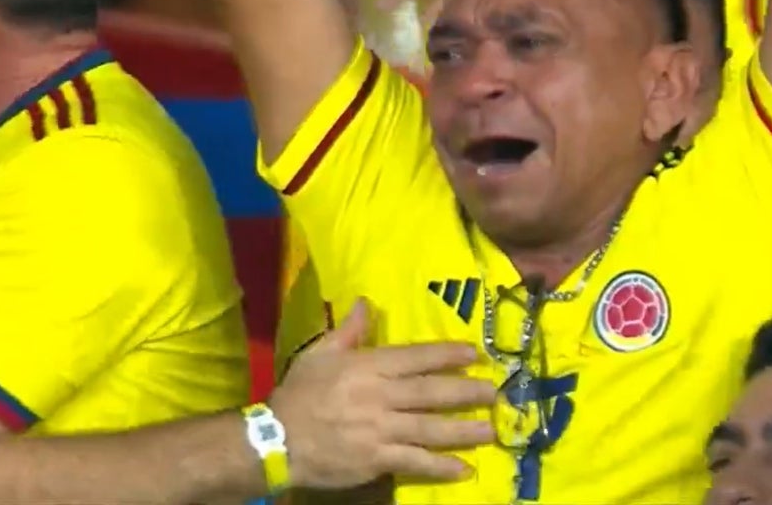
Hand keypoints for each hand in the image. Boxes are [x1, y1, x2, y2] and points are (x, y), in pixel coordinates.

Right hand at [269, 299, 494, 489]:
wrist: (277, 440)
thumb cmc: (299, 393)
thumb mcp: (319, 353)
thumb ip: (349, 330)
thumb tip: (365, 302)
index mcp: (367, 367)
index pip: (415, 357)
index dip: (446, 355)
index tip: (474, 354)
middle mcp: (380, 396)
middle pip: (430, 393)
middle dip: (465, 392)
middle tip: (494, 392)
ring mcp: (380, 430)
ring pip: (430, 429)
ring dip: (462, 430)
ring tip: (490, 430)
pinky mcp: (377, 460)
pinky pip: (414, 463)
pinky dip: (439, 467)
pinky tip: (463, 469)